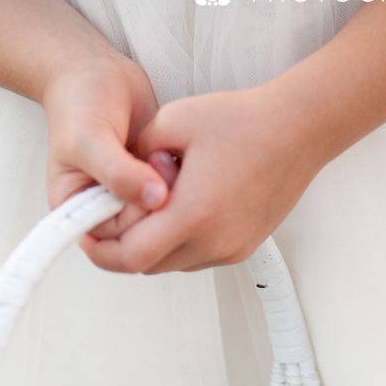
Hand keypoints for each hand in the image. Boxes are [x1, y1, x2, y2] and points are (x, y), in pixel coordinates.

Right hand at [43, 46, 171, 231]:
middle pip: (141, 236)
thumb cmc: (79, 102)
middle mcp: (104, 213)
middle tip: (159, 163)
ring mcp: (131, 199)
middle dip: (157, 204)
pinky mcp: (153, 184)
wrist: (98, 73)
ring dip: (172, 191)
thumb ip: (119, 173)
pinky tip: (177, 155)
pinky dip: (182, 180)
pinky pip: (174, 197)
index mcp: (78, 213)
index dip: (136, 223)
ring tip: (165, 155)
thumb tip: (155, 199)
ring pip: (161, 218)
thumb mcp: (90, 138)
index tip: (148, 188)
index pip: (112, 244)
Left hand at [80, 78, 327, 273]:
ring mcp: (230, 250)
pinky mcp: (242, 249)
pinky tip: (177, 209)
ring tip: (146, 209)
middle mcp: (213, 242)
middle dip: (121, 247)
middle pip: (146, 265)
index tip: (85, 232)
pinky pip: (195, 257)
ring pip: (170, 264)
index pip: (130, 255)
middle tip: (107, 220)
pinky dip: (176, 243)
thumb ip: (134, 153)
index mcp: (192, 214)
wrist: (300, 129)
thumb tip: (116, 177)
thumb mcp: (173, 120)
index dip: (100, 249)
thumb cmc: (242, 120)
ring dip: (150, 245)